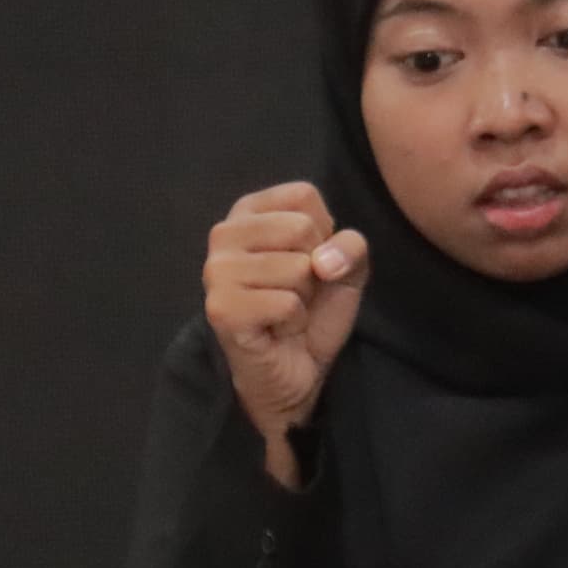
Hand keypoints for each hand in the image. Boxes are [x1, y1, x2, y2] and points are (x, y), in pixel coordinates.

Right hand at [202, 181, 371, 487]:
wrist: (296, 371)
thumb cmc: (313, 312)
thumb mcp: (345, 268)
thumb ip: (351, 246)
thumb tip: (323, 261)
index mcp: (248, 211)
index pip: (304, 196)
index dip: (324, 233)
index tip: (307, 262)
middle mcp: (223, 233)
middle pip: (301, 227)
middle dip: (314, 267)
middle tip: (295, 292)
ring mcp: (216, 270)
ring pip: (297, 267)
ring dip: (304, 298)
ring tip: (285, 311)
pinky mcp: (221, 308)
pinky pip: (286, 303)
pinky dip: (294, 320)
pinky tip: (277, 329)